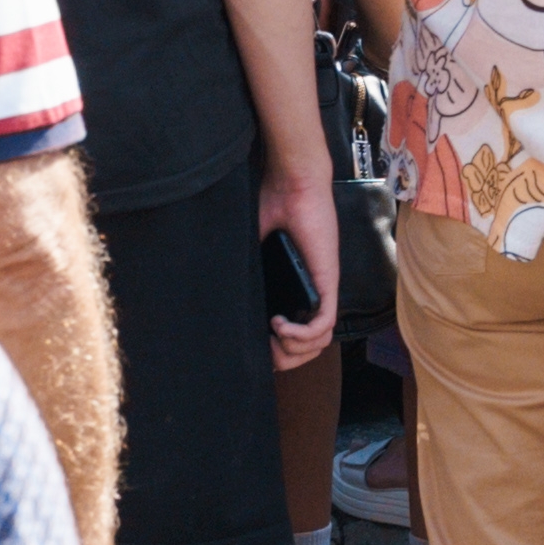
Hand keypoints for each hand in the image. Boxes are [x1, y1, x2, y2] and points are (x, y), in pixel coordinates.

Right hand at [259, 141, 340, 372]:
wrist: (291, 184)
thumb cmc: (273, 208)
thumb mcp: (251, 249)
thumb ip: (243, 273)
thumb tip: (216, 303)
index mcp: (297, 290)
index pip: (297, 338)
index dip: (277, 352)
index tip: (255, 347)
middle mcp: (313, 294)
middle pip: (310, 350)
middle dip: (284, 360)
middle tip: (264, 350)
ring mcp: (323, 290)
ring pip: (320, 344)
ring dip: (292, 350)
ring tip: (273, 335)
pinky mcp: (327, 282)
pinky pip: (323, 325)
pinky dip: (300, 335)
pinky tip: (278, 324)